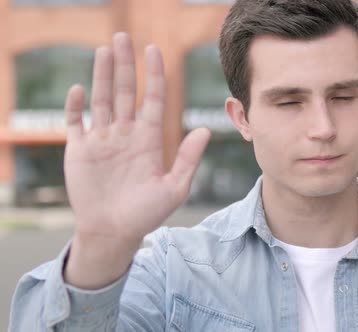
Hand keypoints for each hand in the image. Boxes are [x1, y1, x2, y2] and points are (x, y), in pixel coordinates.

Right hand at [63, 33, 209, 288]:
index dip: (154, 76)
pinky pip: (75, 123)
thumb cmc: (146, 215)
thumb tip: (206, 130)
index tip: (154, 51)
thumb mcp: (174, 188)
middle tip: (122, 38)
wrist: (114, 233)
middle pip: (125, 92)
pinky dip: (75, 106)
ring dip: (102, 76)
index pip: (152, 100)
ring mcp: (102, 141)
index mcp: (148, 140)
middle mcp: (125, 135)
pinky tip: (79, 89)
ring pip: (102, 100)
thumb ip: (187, 158)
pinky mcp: (79, 151)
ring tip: (104, 51)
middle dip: (125, 65)